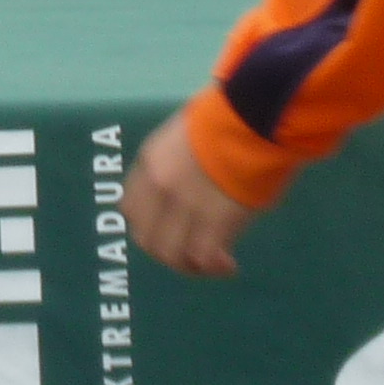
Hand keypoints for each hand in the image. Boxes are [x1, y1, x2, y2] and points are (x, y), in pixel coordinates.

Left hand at [122, 110, 258, 277]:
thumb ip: (177, 163)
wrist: (252, 117)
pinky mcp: (214, 221)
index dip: (148, 225)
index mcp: (150, 162)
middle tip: (191, 256)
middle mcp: (159, 188)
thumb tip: (188, 183)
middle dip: (168, 253)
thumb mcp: (185, 134)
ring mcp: (184, 206)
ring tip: (215, 265)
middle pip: (148, 238)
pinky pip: (204, 257)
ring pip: (173, 254)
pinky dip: (215, 267)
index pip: (131, 209)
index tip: (168, 230)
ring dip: (192, 266)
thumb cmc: (227, 117)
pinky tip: (230, 265)